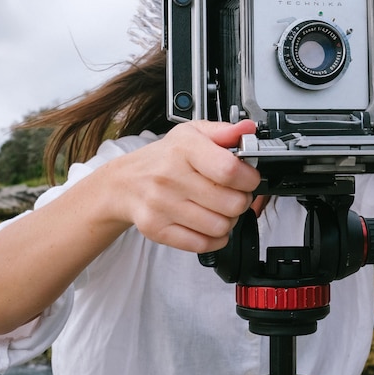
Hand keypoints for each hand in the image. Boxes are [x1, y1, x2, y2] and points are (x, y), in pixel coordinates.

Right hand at [103, 120, 260, 252]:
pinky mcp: (157, 229)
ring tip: (220, 210)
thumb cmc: (164, 159)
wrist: (124, 183)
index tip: (248, 178)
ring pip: (220, 227)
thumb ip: (224, 132)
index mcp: (183, 149)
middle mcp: (170, 177)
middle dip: (241, 201)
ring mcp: (161, 205)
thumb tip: (247, 129)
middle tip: (234, 195)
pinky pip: (202, 244)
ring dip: (229, 221)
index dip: (249, 178)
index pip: (229, 170)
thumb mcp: (192, 134)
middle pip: (231, 203)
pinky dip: (214, 239)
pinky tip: (209, 225)